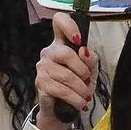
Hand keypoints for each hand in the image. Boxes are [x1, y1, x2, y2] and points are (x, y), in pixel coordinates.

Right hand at [35, 12, 97, 129]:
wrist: (64, 108)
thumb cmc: (77, 85)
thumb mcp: (90, 70)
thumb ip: (90, 58)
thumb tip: (83, 51)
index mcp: (61, 43)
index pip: (59, 22)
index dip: (69, 26)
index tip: (78, 40)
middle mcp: (49, 53)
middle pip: (65, 53)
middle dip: (81, 69)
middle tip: (87, 80)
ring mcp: (42, 68)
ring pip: (66, 75)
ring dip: (81, 88)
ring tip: (85, 96)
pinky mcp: (40, 84)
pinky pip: (61, 89)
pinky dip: (75, 98)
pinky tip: (80, 103)